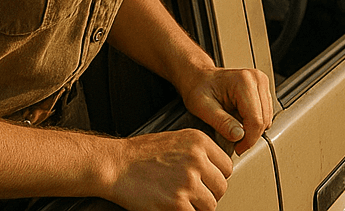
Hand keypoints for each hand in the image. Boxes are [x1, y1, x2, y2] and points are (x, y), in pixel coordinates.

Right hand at [108, 129, 232, 210]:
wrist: (117, 165)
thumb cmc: (141, 153)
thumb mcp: (177, 140)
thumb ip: (198, 152)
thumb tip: (214, 170)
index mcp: (199, 141)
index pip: (226, 166)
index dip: (217, 177)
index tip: (209, 182)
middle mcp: (196, 159)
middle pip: (221, 187)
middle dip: (209, 194)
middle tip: (195, 195)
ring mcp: (187, 182)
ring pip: (210, 205)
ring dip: (198, 207)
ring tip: (182, 201)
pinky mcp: (176, 203)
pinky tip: (174, 207)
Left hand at [181, 67, 272, 155]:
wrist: (199, 78)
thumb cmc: (199, 89)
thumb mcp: (204, 108)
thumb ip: (222, 122)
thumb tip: (239, 136)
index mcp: (243, 81)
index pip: (256, 119)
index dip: (248, 139)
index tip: (237, 148)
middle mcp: (256, 79)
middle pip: (264, 119)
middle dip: (250, 136)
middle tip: (235, 142)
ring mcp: (261, 82)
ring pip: (267, 118)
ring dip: (253, 130)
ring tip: (234, 129)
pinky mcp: (263, 88)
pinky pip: (265, 114)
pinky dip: (255, 123)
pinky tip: (240, 120)